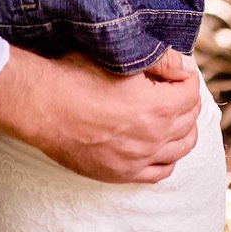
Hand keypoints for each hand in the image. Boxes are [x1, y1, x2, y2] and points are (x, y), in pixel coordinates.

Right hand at [0, 47, 201, 183]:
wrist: (38, 106)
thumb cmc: (72, 75)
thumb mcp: (116, 57)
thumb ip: (159, 60)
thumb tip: (184, 66)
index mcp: (157, 106)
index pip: (191, 91)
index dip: (185, 77)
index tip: (175, 71)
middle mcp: (154, 137)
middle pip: (189, 120)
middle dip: (185, 101)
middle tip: (172, 89)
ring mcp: (139, 159)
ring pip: (181, 149)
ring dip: (182, 130)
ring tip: (171, 117)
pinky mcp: (121, 173)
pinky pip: (160, 172)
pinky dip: (167, 158)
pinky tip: (159, 147)